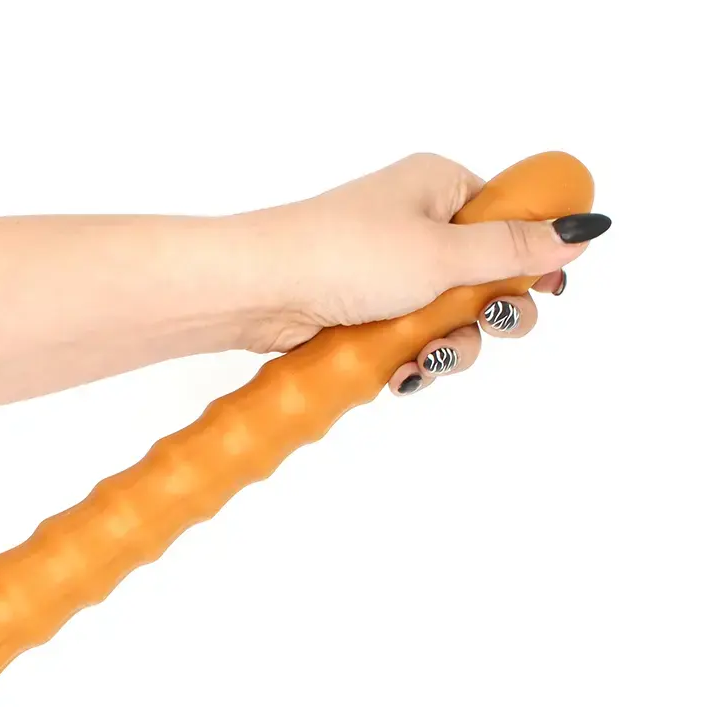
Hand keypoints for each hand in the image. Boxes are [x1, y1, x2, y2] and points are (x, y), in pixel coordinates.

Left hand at [233, 152, 610, 393]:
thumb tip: (585, 228)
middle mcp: (416, 227)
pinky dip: (409, 363)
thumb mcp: (445, 253)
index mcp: (440, 188)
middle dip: (488, 317)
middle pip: (484, 281)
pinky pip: (407, 343)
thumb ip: (515, 251)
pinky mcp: (363, 316)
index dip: (529, 263)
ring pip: (447, 322)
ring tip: (425, 363)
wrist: (259, 290)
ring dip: (447, 350)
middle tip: (486, 328)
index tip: (542, 292)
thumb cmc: (347, 256)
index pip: (508, 222)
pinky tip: (399, 379)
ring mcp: (388, 276)